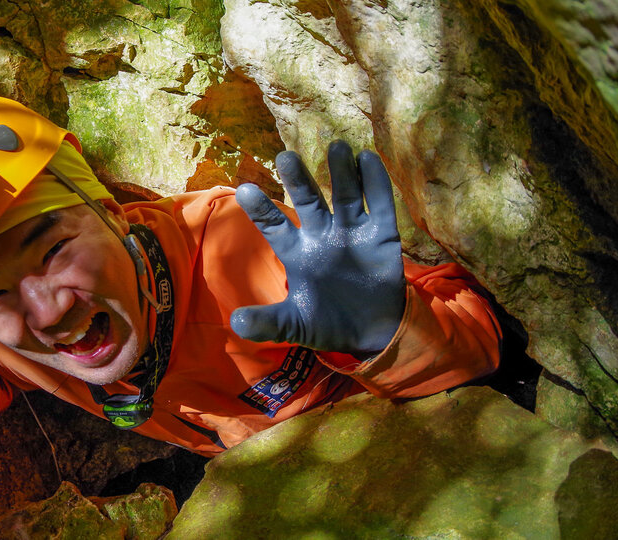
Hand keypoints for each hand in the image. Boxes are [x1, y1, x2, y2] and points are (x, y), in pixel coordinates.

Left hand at [230, 140, 405, 355]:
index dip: (261, 210)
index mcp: (297, 253)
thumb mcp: (294, 326)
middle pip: (308, 202)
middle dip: (298, 180)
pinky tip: (368, 159)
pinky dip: (375, 183)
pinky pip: (380, 206)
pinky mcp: (382, 236)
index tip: (243, 189)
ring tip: (336, 147)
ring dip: (341, 173)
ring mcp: (352, 233)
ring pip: (345, 196)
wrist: (371, 334)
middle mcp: (322, 236)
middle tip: (285, 157)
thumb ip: (268, 324)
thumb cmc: (326, 324)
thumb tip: (236, 324)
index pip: (274, 226)